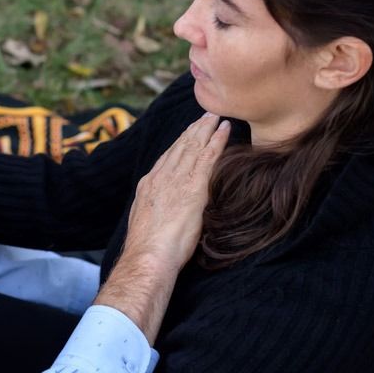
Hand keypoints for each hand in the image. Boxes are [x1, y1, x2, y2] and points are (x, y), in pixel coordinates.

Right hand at [96, 112, 229, 342]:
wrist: (148, 257)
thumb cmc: (149, 251)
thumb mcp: (149, 224)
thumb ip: (159, 211)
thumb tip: (168, 214)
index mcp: (149, 185)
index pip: (167, 158)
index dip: (179, 143)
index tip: (188, 133)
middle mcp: (161, 177)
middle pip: (179, 147)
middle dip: (193, 130)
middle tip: (205, 115)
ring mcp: (176, 180)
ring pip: (193, 147)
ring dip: (206, 129)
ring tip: (216, 117)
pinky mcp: (193, 187)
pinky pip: (207, 157)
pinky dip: (217, 141)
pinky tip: (225, 130)